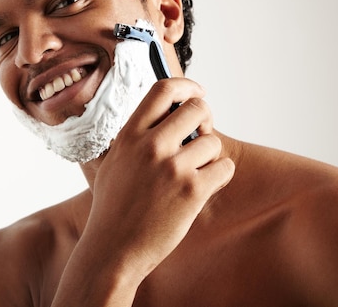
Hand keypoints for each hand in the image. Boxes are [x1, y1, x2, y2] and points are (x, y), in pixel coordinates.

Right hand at [83, 78, 234, 279]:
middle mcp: (150, 146)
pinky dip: (220, 176)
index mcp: (129, 136)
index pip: (163, 90)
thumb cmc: (113, 208)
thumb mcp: (114, 163)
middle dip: (206, 120)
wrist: (113, 250)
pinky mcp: (191, 192)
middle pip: (197, 108)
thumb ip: (136, 137)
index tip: (197, 93)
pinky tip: (203, 188)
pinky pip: (225, 168)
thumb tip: (163, 115)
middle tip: (202, 135)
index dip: (187, 86)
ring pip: (213, 142)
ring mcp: (172, 168)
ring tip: (194, 174)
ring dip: (210, 157)